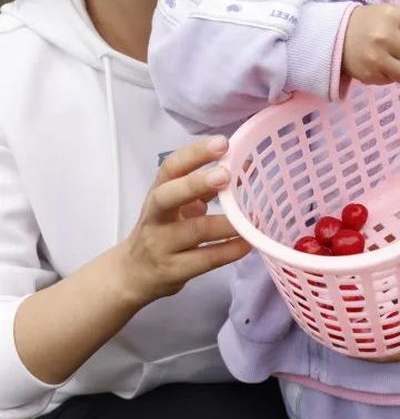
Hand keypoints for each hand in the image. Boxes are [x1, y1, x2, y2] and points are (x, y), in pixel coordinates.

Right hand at [118, 136, 250, 306]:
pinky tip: (246, 244)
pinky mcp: (172, 271)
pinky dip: (228, 251)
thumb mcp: (177, 204)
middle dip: (195, 184)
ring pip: (192, 232)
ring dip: (224, 224)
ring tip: (249, 218)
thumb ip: (206, 187)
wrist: (131, 275)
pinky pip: (204, 260)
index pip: (171, 167)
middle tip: (224, 175)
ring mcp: (162, 245)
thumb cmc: (162, 230)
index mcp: (159, 192)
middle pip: (167, 196)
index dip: (195, 153)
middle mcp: (156, 216)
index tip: (222, 143)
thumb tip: (244, 162)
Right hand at [342, 4, 399, 85]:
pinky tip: (378, 64)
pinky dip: (389, 75)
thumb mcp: (393, 14)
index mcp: (392, 17)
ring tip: (393, 59)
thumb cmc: (371, 23)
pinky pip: (393, 82)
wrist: (335, 35)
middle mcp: (384, 37)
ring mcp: (376, 59)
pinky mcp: (369, 76)